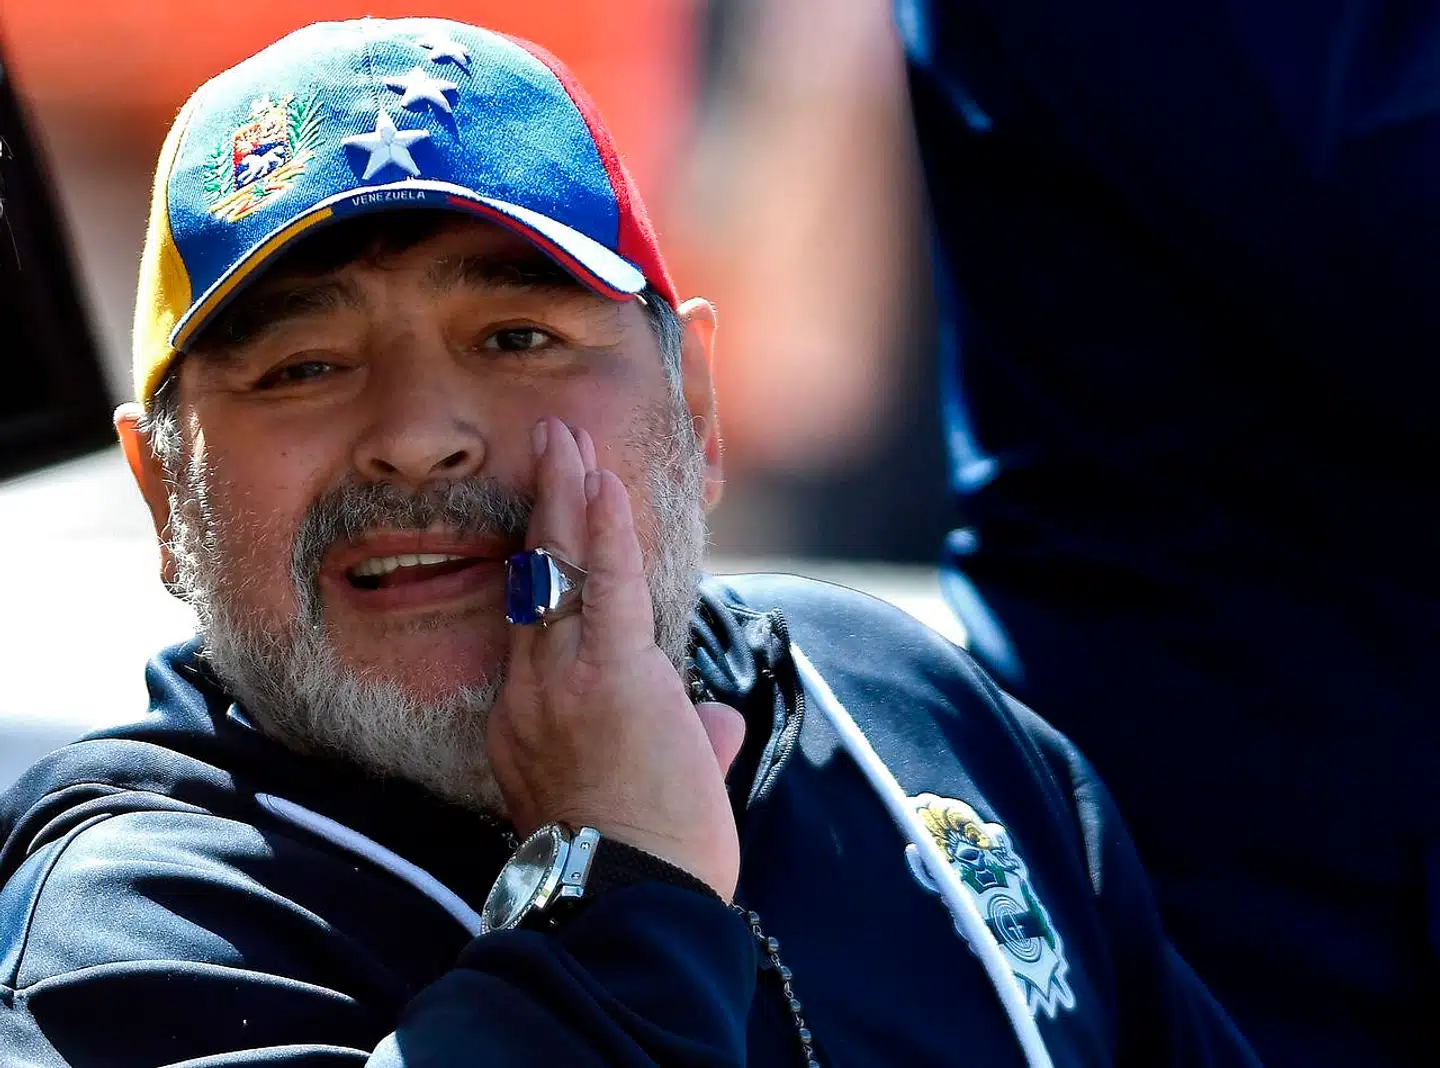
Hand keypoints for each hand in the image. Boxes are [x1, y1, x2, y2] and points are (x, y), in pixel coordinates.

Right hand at [486, 417, 745, 899]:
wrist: (629, 897)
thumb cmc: (642, 860)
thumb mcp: (650, 793)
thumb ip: (683, 744)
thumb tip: (714, 726)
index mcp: (531, 720)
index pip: (537, 625)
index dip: (545, 565)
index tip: (551, 522)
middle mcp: (532, 690)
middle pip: (532, 579)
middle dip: (542, 507)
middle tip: (547, 448)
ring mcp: (564, 678)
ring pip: (556, 567)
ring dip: (567, 495)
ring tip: (566, 437)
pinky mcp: (610, 673)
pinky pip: (604, 583)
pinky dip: (605, 528)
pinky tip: (603, 480)